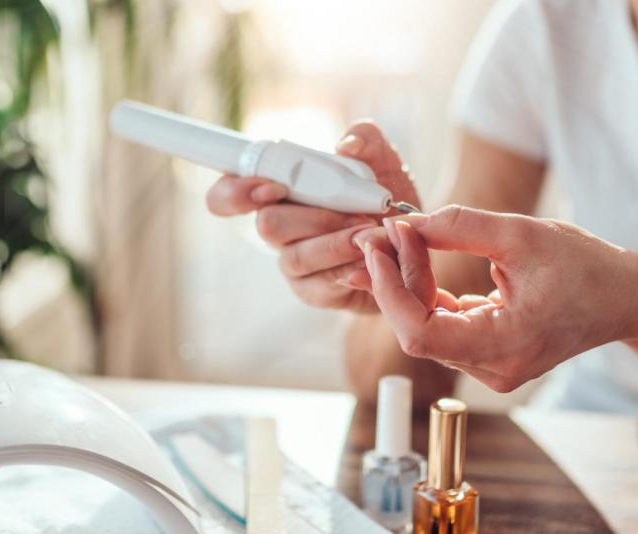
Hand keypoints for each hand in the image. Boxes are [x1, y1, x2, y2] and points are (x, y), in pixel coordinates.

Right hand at [205, 122, 420, 312]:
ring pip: (297, 257)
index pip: (226, 194)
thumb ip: (365, 139)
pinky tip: (369, 260)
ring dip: (336, 244)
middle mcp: (277, 227)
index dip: (234, 192)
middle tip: (355, 213)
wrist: (411, 244)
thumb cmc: (384, 198)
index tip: (272, 187)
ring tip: (370, 234)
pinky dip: (349, 269)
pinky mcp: (312, 290)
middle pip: (267, 225)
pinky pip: (321, 284)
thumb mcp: (382, 158)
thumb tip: (347, 146)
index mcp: (276, 190)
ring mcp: (291, 261)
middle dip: (314, 217)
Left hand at [360, 205, 637, 391]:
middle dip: (395, 278)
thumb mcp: (521, 234)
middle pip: (418, 328)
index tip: (378, 245)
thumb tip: (404, 224)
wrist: (628, 297)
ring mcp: (491, 366)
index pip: (419, 334)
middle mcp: (493, 368)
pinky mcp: (490, 352)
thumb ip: (459, 227)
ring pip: (427, 326)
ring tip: (401, 235)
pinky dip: (428, 290)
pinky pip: (444, 323)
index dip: (389, 290)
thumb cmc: (588, 266)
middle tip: (384, 230)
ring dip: (409, 281)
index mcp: (504, 347)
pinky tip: (419, 254)